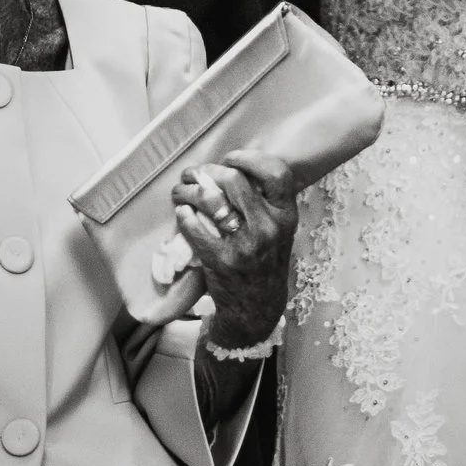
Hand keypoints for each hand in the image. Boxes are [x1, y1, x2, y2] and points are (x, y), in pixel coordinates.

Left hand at [173, 149, 296, 347]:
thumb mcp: (279, 231)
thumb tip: (232, 166)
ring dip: (188, 190)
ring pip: (210, 200)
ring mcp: (245, 245)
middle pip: (234, 180)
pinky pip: (194, 227)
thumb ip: (265, 201)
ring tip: (180, 190)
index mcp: (286, 217)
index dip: (249, 158)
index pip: (276, 173)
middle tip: (194, 174)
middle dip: (208, 171)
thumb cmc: (265, 262)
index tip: (230, 158)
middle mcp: (268, 228)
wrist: (256, 307)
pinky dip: (183, 215)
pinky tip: (182, 212)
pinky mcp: (220, 261)